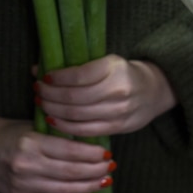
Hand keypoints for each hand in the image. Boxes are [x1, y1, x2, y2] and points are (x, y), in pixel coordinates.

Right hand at [0, 102, 114, 192]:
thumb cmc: (9, 131)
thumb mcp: (32, 124)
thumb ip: (56, 134)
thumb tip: (88, 143)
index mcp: (31, 142)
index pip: (69, 151)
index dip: (92, 154)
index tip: (107, 153)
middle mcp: (26, 165)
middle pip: (70, 172)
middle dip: (95, 171)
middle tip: (111, 168)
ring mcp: (22, 184)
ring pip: (63, 190)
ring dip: (88, 187)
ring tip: (104, 182)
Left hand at [35, 54, 177, 136]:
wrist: (154, 90)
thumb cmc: (123, 73)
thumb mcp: (107, 61)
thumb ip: (78, 66)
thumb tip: (39, 68)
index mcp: (113, 68)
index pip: (79, 75)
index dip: (57, 78)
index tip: (43, 77)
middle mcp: (117, 90)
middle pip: (75, 97)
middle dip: (50, 95)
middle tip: (37, 91)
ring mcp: (119, 111)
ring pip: (78, 115)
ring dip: (54, 110)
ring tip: (42, 104)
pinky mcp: (118, 127)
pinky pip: (86, 130)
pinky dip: (66, 127)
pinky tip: (53, 120)